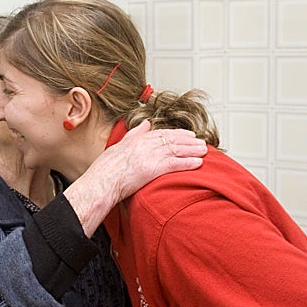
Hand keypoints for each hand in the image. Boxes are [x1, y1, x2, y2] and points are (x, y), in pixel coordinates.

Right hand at [64, 120, 206, 234]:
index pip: (162, 133)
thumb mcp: (119, 146)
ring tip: (205, 151)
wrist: (101, 182)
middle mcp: (145, 144)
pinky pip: (175, 164)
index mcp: (137, 139)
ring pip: (176, 149)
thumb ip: (134, 134)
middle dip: (189, 140)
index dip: (178, 133)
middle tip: (201, 142)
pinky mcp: (152, 168)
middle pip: (172, 139)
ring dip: (192, 150)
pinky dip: (188, 162)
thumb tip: (145, 124)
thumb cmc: (105, 170)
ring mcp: (149, 155)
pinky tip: (198, 163)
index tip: (188, 134)